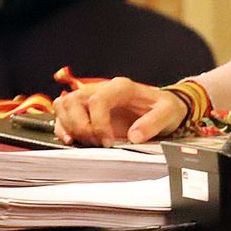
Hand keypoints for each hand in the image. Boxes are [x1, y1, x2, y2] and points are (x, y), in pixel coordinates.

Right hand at [52, 77, 189, 146]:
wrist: (162, 108)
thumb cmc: (163, 108)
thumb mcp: (167, 113)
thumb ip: (153, 123)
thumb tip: (134, 136)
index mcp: (122, 87)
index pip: (98, 100)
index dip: (98, 124)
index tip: (108, 142)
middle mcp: (102, 89)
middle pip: (74, 101)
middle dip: (80, 126)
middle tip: (96, 143)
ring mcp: (91, 98)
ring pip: (63, 105)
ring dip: (68, 126)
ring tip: (85, 142)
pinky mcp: (85, 111)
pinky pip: (62, 115)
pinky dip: (63, 128)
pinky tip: (72, 140)